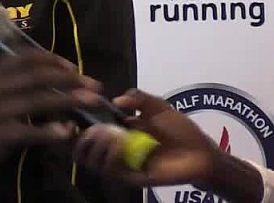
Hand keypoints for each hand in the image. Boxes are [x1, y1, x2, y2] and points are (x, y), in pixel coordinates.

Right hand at [0, 48, 101, 176]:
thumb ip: (15, 78)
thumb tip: (54, 72)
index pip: (26, 58)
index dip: (53, 60)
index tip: (74, 67)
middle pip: (36, 77)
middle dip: (69, 79)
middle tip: (93, 84)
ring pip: (37, 101)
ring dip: (68, 100)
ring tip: (91, 101)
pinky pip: (30, 131)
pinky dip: (50, 131)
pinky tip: (67, 131)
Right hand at [72, 89, 221, 186]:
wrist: (200, 151)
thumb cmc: (180, 129)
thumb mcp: (158, 106)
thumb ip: (138, 96)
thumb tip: (116, 100)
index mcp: (119, 133)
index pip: (88, 136)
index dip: (77, 130)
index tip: (73, 120)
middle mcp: (117, 151)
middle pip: (83, 153)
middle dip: (84, 138)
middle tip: (97, 129)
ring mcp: (124, 165)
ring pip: (94, 163)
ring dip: (97, 147)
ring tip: (111, 136)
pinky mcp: (133, 178)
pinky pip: (113, 171)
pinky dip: (111, 156)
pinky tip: (120, 143)